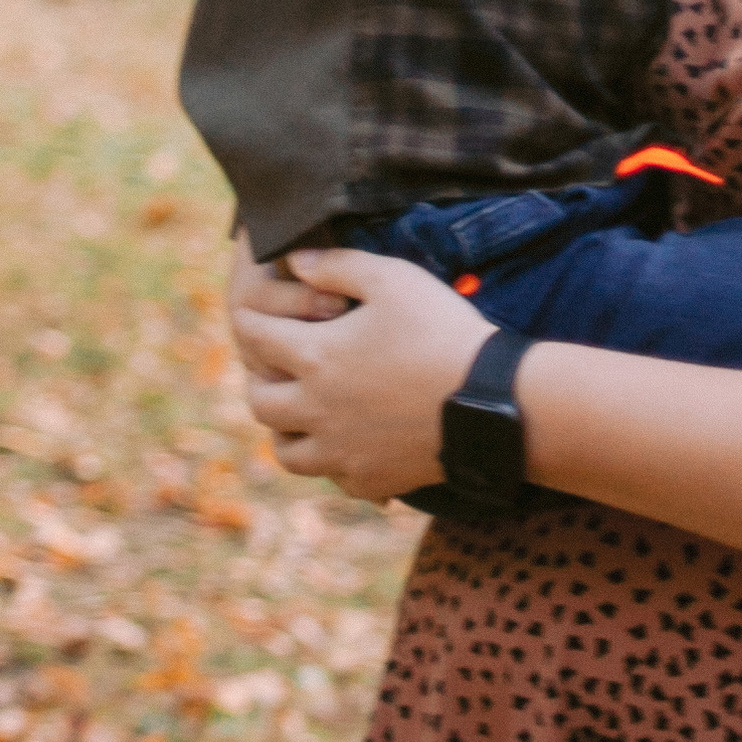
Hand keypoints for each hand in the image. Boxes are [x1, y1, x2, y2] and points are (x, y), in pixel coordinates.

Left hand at [232, 245, 489, 503]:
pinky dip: (333, 460)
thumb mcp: (393, 279)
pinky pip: (334, 477)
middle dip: (260, 380)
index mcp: (315, 357)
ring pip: (286, 452)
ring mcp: (340, 451)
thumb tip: (295, 261)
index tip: (250, 314)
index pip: (256, 338)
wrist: (492, 401)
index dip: (249, 321)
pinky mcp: (369, 480)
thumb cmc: (442, 331)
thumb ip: (338, 266)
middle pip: (259, 403)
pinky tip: (349, 444)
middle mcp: (315, 410)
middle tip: (274, 368)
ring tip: (301, 414)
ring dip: (286, 430)